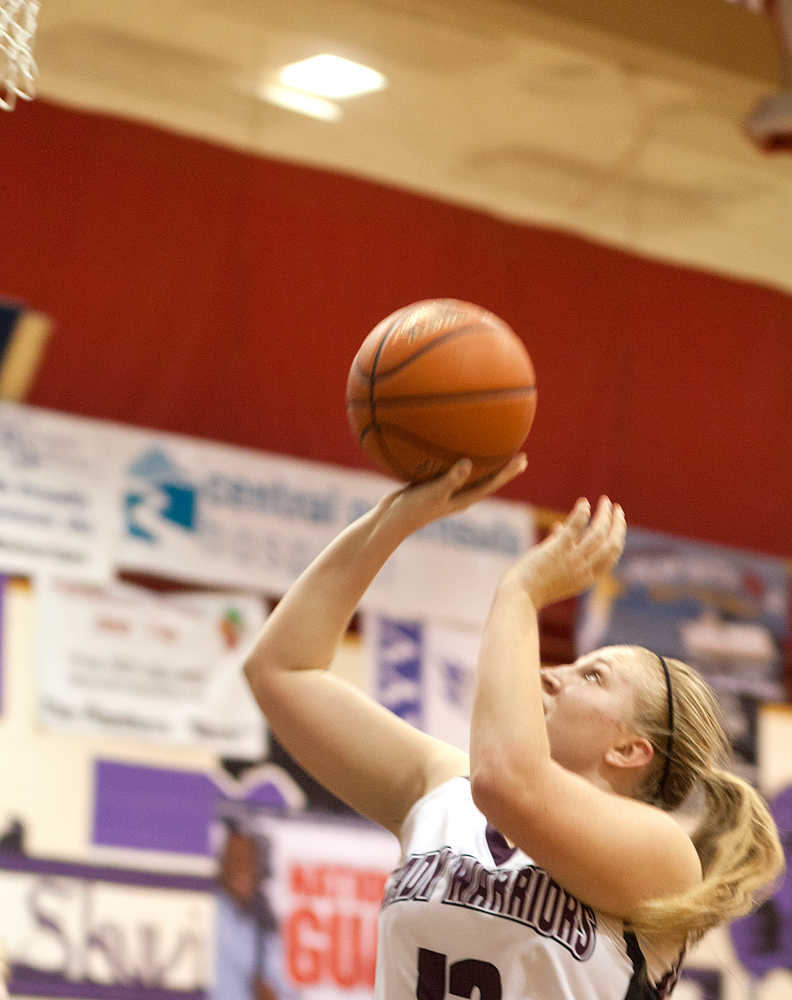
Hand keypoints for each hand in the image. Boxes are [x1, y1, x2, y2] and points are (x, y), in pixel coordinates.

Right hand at [380, 454, 527, 533]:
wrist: (391, 521)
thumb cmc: (413, 509)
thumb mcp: (433, 493)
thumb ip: (451, 479)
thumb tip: (469, 463)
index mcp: (464, 499)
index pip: (492, 484)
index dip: (508, 472)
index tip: (523, 460)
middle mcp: (459, 496)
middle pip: (488, 480)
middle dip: (504, 470)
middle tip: (521, 457)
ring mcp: (446, 492)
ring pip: (471, 476)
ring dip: (485, 465)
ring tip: (495, 452)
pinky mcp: (433, 487)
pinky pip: (451, 471)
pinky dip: (458, 461)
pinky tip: (453, 447)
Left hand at [505, 496, 625, 608]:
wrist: (519, 597)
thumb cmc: (534, 584)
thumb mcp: (555, 569)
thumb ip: (561, 547)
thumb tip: (559, 525)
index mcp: (587, 578)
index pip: (611, 556)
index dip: (618, 538)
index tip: (617, 524)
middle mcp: (585, 570)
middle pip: (611, 544)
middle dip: (617, 525)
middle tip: (617, 509)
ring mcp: (572, 560)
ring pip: (597, 534)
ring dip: (604, 516)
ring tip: (605, 502)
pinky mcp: (557, 550)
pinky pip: (575, 528)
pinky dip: (582, 514)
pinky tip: (584, 503)